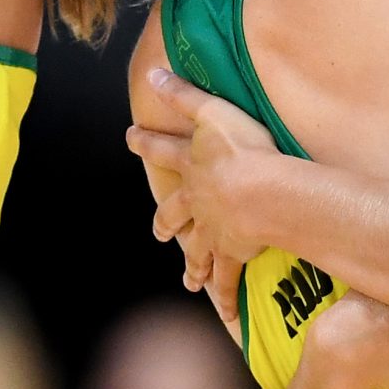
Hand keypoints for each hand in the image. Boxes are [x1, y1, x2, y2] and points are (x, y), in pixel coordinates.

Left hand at [127, 68, 274, 306]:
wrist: (259, 192)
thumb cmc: (242, 149)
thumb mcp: (212, 111)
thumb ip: (183, 94)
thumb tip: (152, 72)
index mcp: (192, 166)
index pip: (164, 150)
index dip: (147, 143)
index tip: (130, 139)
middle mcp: (196, 202)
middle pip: (174, 213)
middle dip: (167, 222)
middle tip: (159, 233)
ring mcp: (212, 230)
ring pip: (198, 250)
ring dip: (193, 264)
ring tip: (189, 279)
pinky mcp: (232, 253)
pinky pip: (227, 279)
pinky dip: (226, 297)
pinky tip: (226, 316)